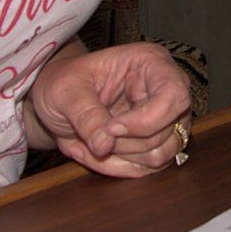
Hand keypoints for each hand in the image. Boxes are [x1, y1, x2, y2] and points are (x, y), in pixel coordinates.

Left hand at [25, 42, 191, 178]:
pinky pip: (148, 169)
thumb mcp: (65, 91)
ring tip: (92, 143)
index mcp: (150, 62)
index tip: (110, 128)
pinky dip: (117, 167)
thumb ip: (85, 115)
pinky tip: (94, 153)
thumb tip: (104, 144)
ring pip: (161, 154)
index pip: (174, 94)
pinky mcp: (156, 144)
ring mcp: (164, 119)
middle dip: (125, 142)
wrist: (56, 101)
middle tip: (92, 136)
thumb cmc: (62, 83)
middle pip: (168, 130)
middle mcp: (165, 90)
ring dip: (121, 157)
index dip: (145, 120)